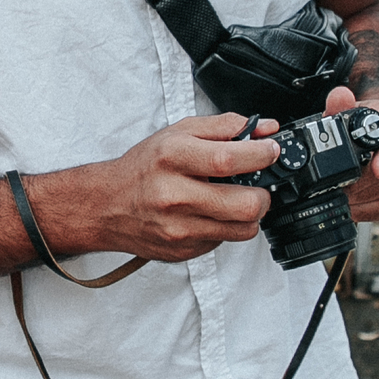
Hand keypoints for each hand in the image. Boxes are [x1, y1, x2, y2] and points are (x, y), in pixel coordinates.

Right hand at [47, 113, 283, 264]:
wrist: (107, 205)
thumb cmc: (144, 167)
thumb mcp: (178, 133)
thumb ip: (223, 127)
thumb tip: (266, 129)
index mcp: (172, 157)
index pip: (228, 159)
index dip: (260, 155)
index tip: (271, 150)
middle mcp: (173, 195)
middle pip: (244, 204)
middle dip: (263, 194)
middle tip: (258, 185)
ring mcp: (178, 228)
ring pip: (242, 229)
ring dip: (249, 214)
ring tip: (236, 200)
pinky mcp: (182, 250)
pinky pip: (224, 241)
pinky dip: (226, 227)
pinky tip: (210, 214)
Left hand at [323, 86, 378, 222]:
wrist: (375, 133)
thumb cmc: (361, 122)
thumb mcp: (348, 108)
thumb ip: (339, 102)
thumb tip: (339, 96)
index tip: (378, 169)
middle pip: (378, 174)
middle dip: (351, 179)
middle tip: (330, 180)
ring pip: (373, 194)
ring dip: (351, 194)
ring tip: (338, 184)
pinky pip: (375, 210)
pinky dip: (356, 208)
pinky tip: (348, 197)